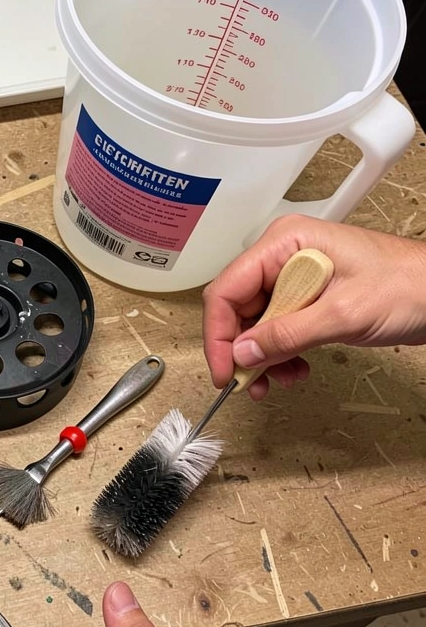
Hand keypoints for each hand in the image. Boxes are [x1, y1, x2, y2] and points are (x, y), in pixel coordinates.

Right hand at [202, 214, 425, 398]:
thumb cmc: (409, 285)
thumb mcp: (344, 313)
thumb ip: (289, 334)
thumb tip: (244, 353)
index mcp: (285, 243)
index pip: (229, 288)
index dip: (220, 333)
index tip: (225, 369)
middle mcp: (282, 256)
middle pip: (237, 308)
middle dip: (242, 349)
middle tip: (248, 383)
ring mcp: (293, 277)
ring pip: (255, 323)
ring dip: (262, 357)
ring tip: (278, 381)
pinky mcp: (306, 298)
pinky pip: (277, 328)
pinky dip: (279, 354)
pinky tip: (294, 369)